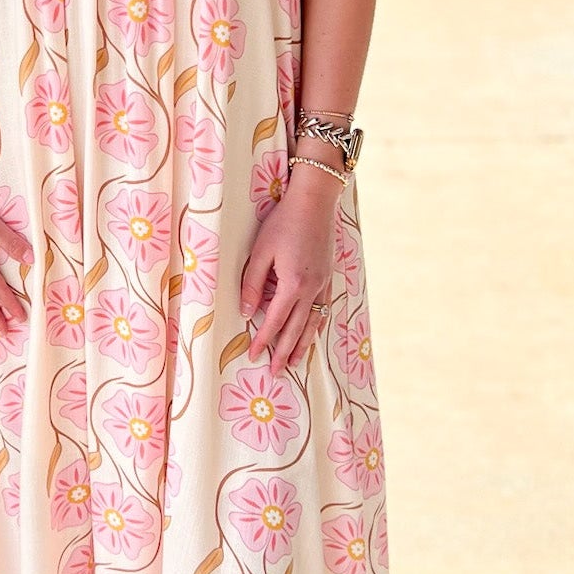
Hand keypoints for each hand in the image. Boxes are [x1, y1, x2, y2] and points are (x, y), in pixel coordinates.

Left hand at [239, 174, 339, 374]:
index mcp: (293, 284)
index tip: (254, 356)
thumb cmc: (283, 222)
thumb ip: (252, 284)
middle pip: (297, 329)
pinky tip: (312, 331)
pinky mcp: (328, 277)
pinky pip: (323, 309)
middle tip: (275, 372)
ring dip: (303, 345)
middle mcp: (312, 289)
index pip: (275, 322)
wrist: (315, 202)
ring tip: (295, 362)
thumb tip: (245, 312)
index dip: (263, 340)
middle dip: (284, 352)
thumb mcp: (261, 252)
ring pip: (314, 323)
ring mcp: (323, 284)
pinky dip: (316, 325)